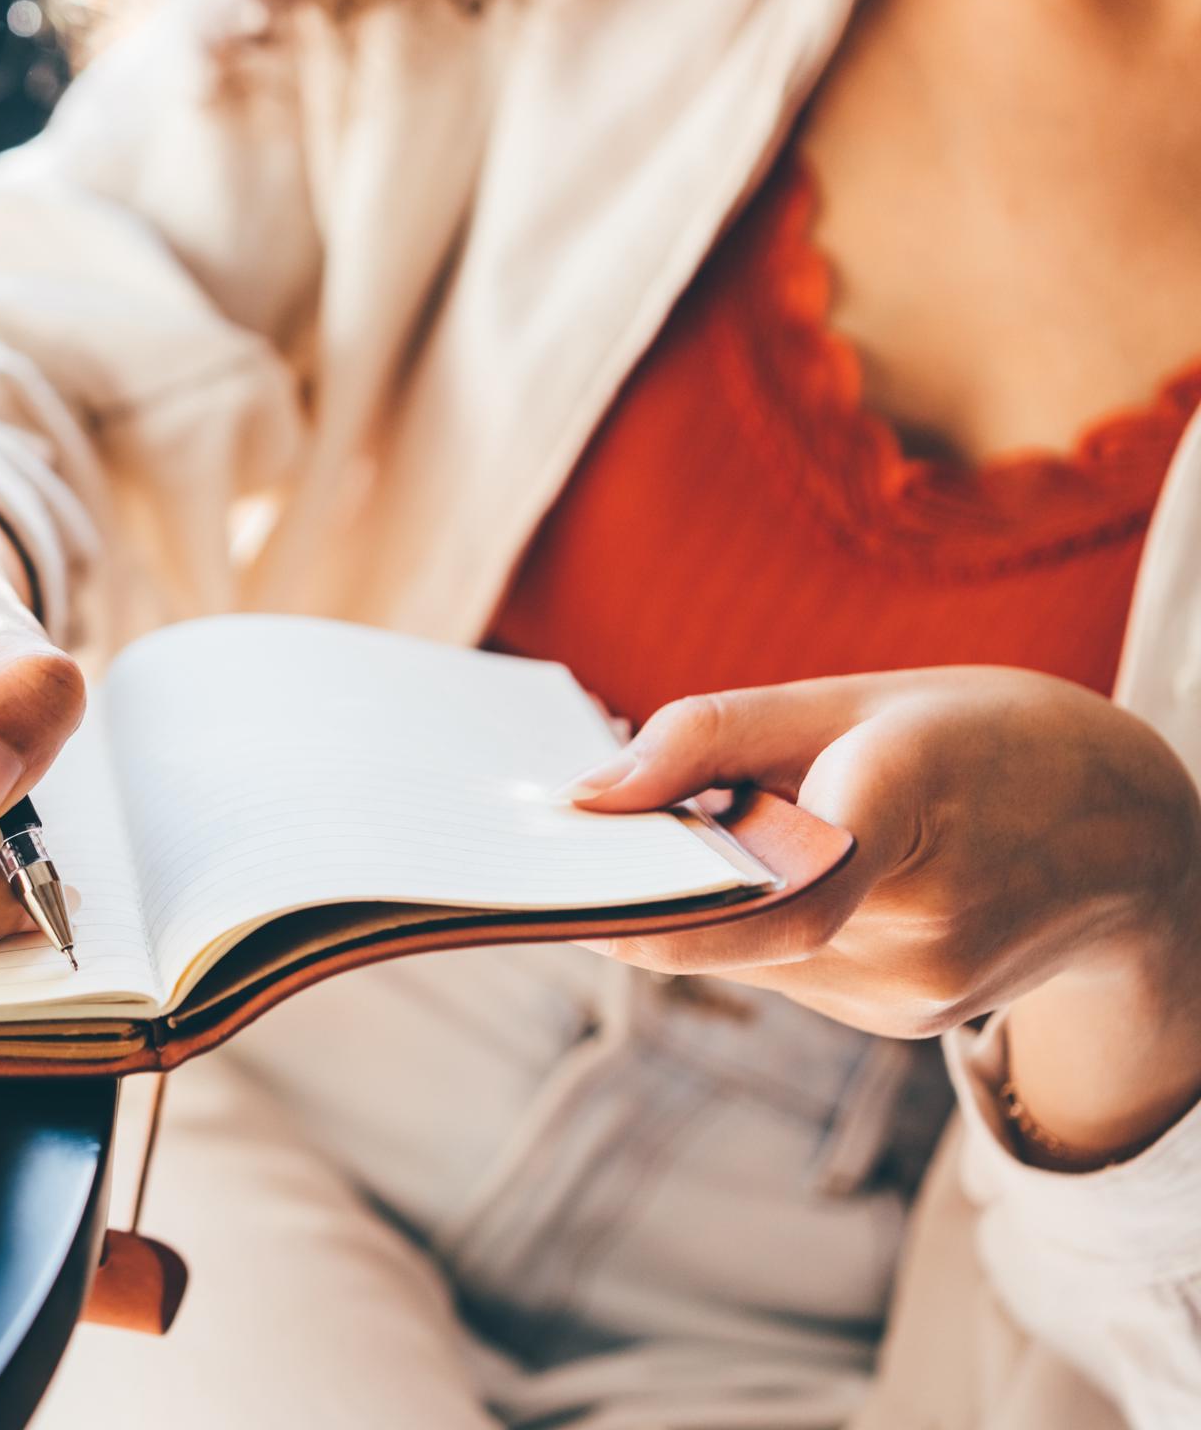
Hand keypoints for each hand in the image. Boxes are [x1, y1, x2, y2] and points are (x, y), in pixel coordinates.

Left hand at [571, 667, 1200, 1157]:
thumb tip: (587, 797)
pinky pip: (789, 971)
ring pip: (753, 952)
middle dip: (655, 891)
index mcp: (914, 797)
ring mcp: (923, 984)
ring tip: (709, 839)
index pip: (785, 881)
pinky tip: (781, 879)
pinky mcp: (909, 1020)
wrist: (1139, 838)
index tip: (577, 891)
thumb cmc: (982, 739)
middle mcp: (927, 912)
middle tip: (577, 853)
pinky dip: (756, 928)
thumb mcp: (855, 698)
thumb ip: (709, 737)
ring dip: (707, 906)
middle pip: (743, 921)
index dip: (674, 902)